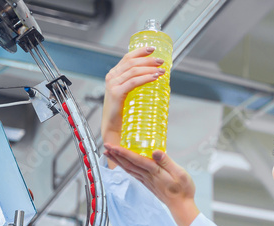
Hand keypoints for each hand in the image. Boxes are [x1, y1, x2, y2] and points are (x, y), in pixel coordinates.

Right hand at [101, 47, 165, 163]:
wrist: (114, 129)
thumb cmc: (123, 113)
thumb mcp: (129, 94)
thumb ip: (136, 85)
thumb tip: (155, 76)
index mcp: (114, 75)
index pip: (127, 58)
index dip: (140, 52)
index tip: (152, 49)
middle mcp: (112, 77)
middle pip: (132, 62)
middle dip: (148, 60)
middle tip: (161, 61)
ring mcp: (113, 85)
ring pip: (134, 70)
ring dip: (149, 68)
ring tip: (161, 70)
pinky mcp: (116, 94)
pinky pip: (133, 82)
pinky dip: (145, 78)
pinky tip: (155, 77)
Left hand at [103, 144, 199, 225]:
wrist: (181, 206)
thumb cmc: (183, 190)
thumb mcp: (179, 173)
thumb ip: (166, 161)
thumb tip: (155, 151)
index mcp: (155, 171)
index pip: (136, 160)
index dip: (124, 152)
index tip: (113, 146)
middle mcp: (148, 176)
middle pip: (129, 164)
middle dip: (116, 154)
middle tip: (106, 146)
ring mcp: (147, 181)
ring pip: (129, 169)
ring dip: (118, 161)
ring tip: (109, 154)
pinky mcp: (148, 184)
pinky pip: (134, 174)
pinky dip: (126, 168)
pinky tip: (123, 165)